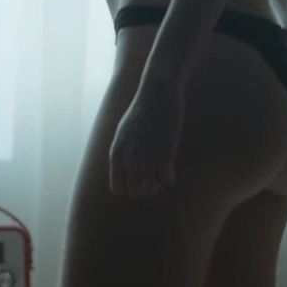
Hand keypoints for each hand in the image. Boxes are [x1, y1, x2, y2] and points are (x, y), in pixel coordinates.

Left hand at [108, 75, 184, 198]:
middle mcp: (128, 158)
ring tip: (160, 170)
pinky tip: (170, 163)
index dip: (130, 187)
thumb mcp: (123, 134)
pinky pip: (167, 180)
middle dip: (146, 186)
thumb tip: (128, 175)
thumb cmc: (141, 112)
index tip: (138, 177)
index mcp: (116, 154)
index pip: (118, 189)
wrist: (157, 94)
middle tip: (153, 173)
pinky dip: (170, 175)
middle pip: (136, 192)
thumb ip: (123, 154)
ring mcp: (146, 157)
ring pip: (151, 189)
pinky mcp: (164, 154)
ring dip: (158, 183)